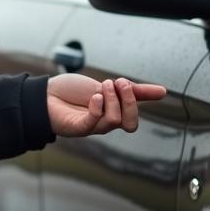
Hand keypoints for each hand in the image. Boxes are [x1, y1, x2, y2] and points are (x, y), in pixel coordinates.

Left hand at [47, 74, 166, 137]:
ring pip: (114, 121)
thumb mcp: (108, 87)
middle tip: (118, 83)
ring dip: (111, 99)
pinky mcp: (77, 128)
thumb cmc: (74, 92)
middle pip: (129, 124)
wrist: (46, 94)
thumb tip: (163, 92)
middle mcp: (104, 123)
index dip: (135, 100)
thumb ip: (134, 90)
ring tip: (101, 86)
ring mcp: (92, 126)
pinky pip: (93, 123)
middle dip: (129, 101)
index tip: (125, 83)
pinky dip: (97, 108)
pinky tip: (94, 97)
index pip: (133, 118)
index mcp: (113, 114)